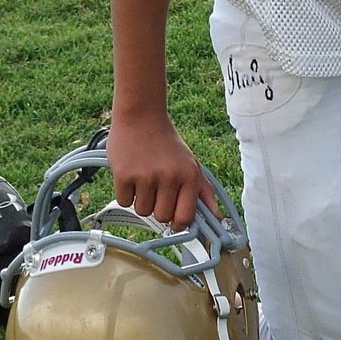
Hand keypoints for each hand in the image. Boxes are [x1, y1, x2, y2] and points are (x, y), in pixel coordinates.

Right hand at [107, 115, 217, 230]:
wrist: (142, 116)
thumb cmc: (167, 144)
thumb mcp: (191, 163)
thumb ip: (204, 190)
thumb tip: (217, 216)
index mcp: (190, 176)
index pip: (185, 217)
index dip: (178, 223)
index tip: (173, 219)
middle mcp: (170, 177)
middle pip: (162, 217)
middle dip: (158, 207)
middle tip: (157, 187)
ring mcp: (146, 177)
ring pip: (142, 212)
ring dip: (141, 200)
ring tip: (144, 178)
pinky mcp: (124, 175)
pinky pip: (124, 202)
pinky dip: (126, 193)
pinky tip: (131, 175)